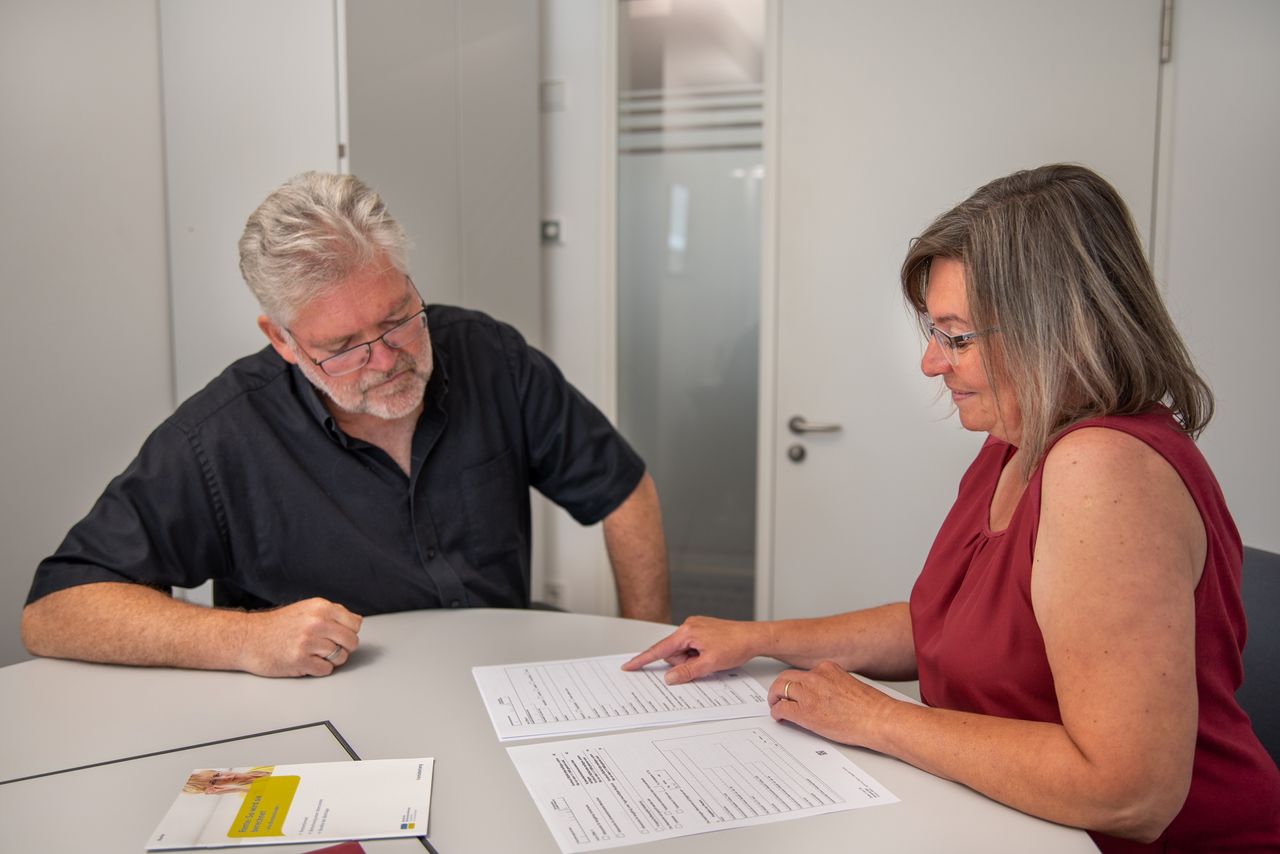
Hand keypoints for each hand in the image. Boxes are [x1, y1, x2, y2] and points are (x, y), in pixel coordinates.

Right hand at [240, 598, 362, 676]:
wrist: (248, 638)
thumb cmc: (278, 626)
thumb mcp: (306, 609)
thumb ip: (331, 614)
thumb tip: (357, 622)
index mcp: (321, 607)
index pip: (355, 624)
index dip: (349, 632)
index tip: (339, 635)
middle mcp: (316, 622)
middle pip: (351, 641)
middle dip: (344, 648)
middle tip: (330, 648)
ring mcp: (308, 642)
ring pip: (340, 657)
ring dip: (331, 660)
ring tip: (316, 654)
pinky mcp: (300, 661)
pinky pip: (326, 670)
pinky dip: (319, 669)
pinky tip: (307, 662)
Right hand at [622, 616, 765, 683]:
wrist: (754, 637)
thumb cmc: (735, 645)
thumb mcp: (709, 664)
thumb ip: (686, 671)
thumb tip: (669, 677)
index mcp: (687, 632)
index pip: (659, 649)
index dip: (643, 659)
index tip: (629, 665)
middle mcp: (689, 626)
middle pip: (673, 653)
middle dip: (684, 663)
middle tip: (703, 664)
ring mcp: (696, 627)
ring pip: (683, 651)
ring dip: (693, 659)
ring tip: (711, 658)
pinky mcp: (703, 630)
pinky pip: (692, 646)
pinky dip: (698, 654)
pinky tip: (712, 654)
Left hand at [768, 661, 898, 747]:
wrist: (878, 719)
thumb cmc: (871, 707)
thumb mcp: (848, 684)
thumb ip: (831, 684)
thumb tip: (821, 695)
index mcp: (827, 668)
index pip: (802, 672)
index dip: (795, 683)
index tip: (793, 688)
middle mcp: (815, 676)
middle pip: (785, 677)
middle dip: (778, 687)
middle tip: (776, 696)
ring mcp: (808, 693)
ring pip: (779, 690)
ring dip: (775, 699)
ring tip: (775, 706)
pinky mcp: (804, 711)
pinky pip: (782, 708)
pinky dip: (776, 712)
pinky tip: (779, 717)